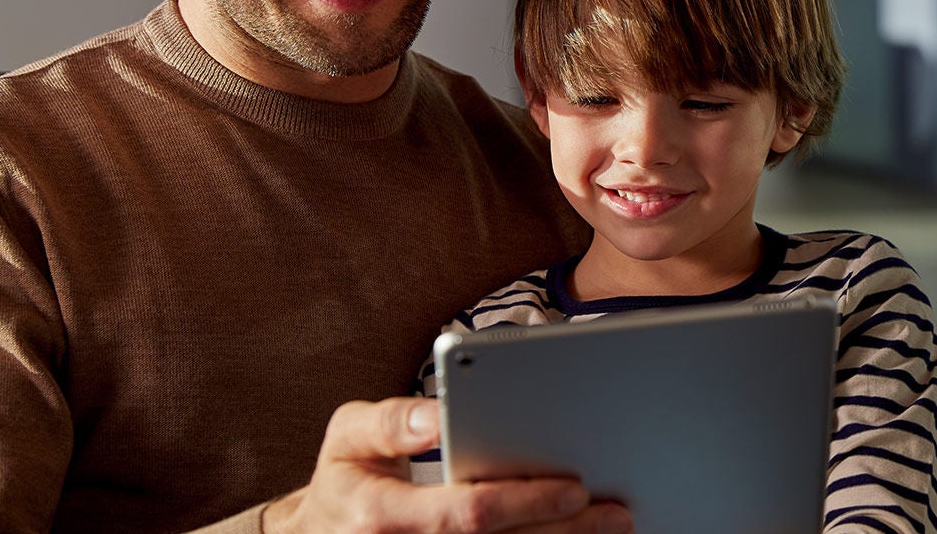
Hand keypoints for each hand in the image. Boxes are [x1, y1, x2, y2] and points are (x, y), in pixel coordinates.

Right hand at [264, 397, 631, 533]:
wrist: (324, 531)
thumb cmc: (348, 476)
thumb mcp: (348, 436)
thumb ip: (389, 422)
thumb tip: (437, 415)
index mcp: (382, 513)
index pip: (465, 512)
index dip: (524, 500)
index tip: (574, 486)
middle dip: (561, 526)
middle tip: (612, 509)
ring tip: (611, 524)